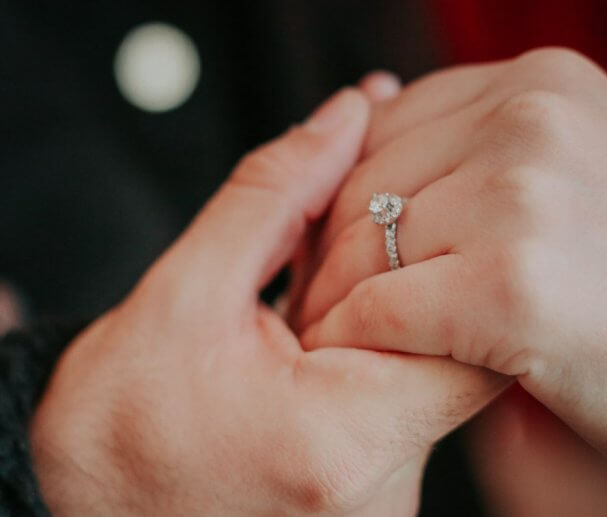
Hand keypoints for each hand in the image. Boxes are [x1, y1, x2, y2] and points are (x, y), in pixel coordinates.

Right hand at [30, 88, 505, 515]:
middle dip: (415, 273)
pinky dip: (375, 348)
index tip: (409, 219)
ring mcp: (388, 493)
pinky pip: (405, 399)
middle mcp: (388, 481)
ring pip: (434, 369)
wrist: (89, 514)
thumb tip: (346, 118)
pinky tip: (321, 331)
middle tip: (351, 243)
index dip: (457, 257)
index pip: (478, 332)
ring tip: (317, 295)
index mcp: (347, 434)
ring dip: (392, 307)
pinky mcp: (378, 490)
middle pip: (462, 347)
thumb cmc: (119, 436)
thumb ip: (272, 199)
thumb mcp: (180, 299)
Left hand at [297, 48, 606, 514]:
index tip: (346, 261)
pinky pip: (380, 313)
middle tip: (334, 317)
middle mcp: (535, 114)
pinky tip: (389, 378)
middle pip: (365, 183)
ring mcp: (528, 192)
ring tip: (352, 352)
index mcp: (548, 82)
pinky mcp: (517, 284)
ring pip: (362, 250)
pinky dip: (366, 352)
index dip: (354, 202)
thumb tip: (381, 184)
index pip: (390, 128)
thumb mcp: (596, 189)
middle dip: (337, 257)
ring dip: (343, 309)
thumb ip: (496, 167)